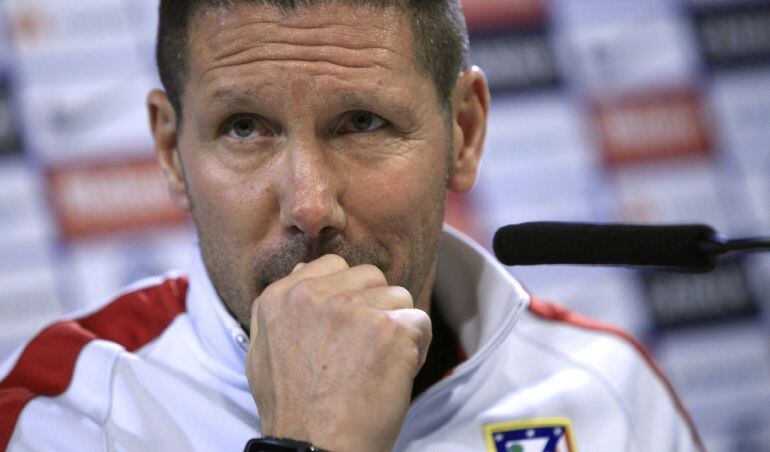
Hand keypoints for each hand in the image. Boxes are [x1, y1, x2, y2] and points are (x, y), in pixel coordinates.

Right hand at [246, 254, 431, 451]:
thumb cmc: (293, 409)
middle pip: (370, 276)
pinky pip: (420, 321)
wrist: (315, 448)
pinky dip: (418, 348)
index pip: (332, 265)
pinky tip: (397, 373)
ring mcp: (353, 309)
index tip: (346, 329)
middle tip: (364, 349)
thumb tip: (304, 271)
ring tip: (380, 363)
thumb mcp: (264, 350)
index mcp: (282, 296)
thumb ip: (285, 307)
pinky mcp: (389, 329)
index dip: (348, 295)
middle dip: (374, 307)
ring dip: (397, 327)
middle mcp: (314, 295)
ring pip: (398, 296)